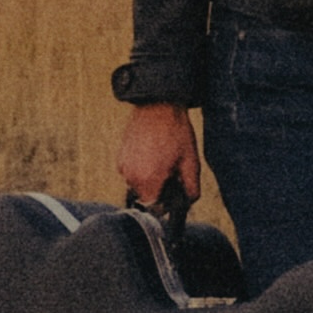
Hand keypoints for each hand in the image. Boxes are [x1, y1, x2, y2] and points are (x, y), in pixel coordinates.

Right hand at [116, 101, 202, 215]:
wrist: (158, 105)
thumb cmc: (175, 132)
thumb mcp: (191, 162)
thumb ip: (191, 188)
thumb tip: (189, 202)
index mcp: (148, 180)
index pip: (153, 208)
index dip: (165, 203)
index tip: (173, 191)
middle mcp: (130, 176)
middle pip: (145, 196)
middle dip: (158, 189)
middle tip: (171, 170)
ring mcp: (123, 165)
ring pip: (138, 184)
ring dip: (149, 178)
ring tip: (162, 159)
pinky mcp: (120, 156)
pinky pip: (132, 171)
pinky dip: (141, 168)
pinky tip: (153, 153)